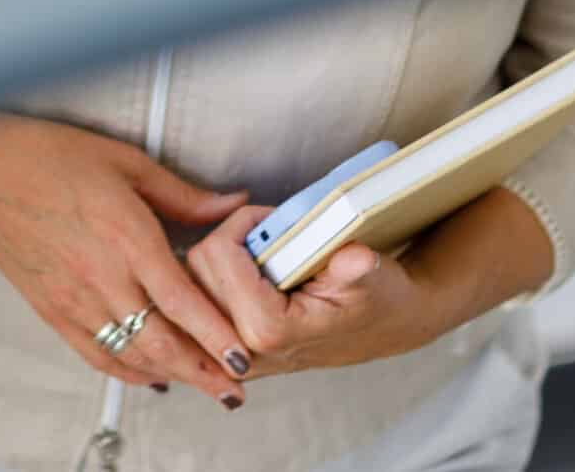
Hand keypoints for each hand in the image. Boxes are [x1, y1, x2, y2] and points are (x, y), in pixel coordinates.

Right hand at [0, 113, 255, 406]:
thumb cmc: (50, 155)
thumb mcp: (127, 162)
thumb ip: (183, 195)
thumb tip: (233, 205)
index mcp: (127, 236)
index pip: (181, 301)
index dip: (216, 336)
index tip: (244, 359)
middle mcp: (101, 276)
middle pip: (161, 341)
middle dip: (203, 371)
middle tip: (236, 389)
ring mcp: (73, 299)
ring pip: (130, 354)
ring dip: (172, 375)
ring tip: (205, 388)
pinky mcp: (51, 309)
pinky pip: (94, 353)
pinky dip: (127, 371)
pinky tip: (150, 375)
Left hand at [186, 209, 445, 377]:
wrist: (384, 328)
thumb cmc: (378, 298)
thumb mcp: (373, 274)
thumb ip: (355, 267)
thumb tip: (355, 257)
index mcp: (269, 331)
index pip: (220, 254)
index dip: (245, 221)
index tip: (275, 218)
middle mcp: (241, 351)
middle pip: (197, 265)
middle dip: (230, 236)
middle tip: (271, 232)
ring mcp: (230, 357)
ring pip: (191, 279)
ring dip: (221, 254)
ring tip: (263, 250)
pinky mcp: (226, 353)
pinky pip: (197, 301)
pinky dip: (211, 277)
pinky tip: (242, 268)